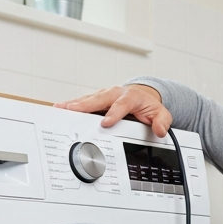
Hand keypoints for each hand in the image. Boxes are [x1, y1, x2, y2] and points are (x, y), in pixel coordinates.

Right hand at [55, 84, 171, 135]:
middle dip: (85, 105)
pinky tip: (60, 108)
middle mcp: (115, 93)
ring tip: (60, 108)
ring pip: (88, 99)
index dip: (113, 113)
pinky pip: (84, 102)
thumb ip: (162, 122)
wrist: (143, 96)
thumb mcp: (161, 113)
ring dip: (74, 104)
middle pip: (99, 98)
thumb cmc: (149, 105)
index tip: (106, 122)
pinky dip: (72, 105)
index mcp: (131, 97)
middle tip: (72, 110)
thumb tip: (160, 130)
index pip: (121, 105)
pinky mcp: (97, 99)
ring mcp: (104, 95)